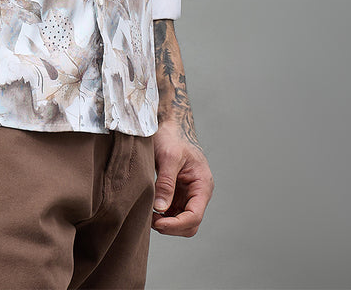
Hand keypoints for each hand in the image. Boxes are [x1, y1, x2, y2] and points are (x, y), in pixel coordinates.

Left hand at [151, 121, 213, 237]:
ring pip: (181, 221)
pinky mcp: (178, 193)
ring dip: (166, 223)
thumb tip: (160, 208)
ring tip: (148, 214)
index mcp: (202, 184)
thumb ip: (166, 183)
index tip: (158, 222)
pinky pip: (173, 213)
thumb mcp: (168, 157)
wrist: (168, 124)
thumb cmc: (171, 136)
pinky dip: (162, 216)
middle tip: (150, 219)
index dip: (177, 224)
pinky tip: (150, 209)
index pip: (195, 216)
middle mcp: (198, 193)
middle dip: (171, 226)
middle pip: (190, 224)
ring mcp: (188, 194)